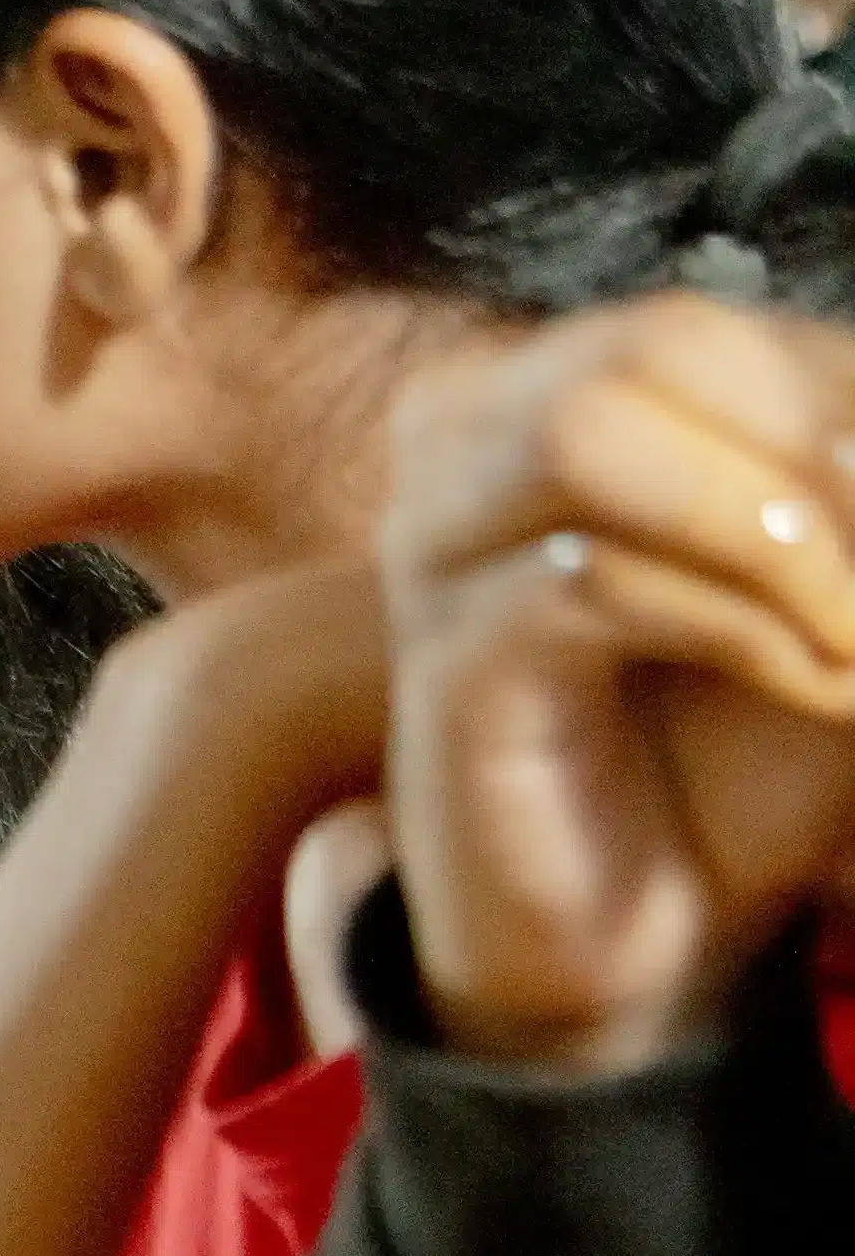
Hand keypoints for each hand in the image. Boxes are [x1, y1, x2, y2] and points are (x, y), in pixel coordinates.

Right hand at [378, 295, 854, 1073]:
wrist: (649, 928)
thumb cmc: (750, 742)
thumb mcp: (840, 594)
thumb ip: (851, 502)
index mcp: (570, 384)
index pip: (725, 328)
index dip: (846, 402)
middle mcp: (478, 432)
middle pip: (659, 339)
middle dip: (823, 455)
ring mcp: (442, 543)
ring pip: (589, 432)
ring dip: (774, 533)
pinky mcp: (444, 662)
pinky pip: (587, 582)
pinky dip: (745, 630)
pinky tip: (817, 689)